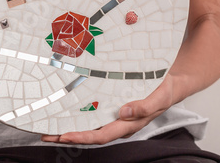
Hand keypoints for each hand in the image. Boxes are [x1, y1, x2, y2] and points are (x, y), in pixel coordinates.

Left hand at [41, 74, 175, 144]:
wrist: (174, 82)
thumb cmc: (166, 91)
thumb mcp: (160, 97)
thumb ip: (144, 107)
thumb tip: (123, 112)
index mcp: (129, 124)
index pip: (101, 135)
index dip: (82, 137)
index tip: (64, 136)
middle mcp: (119, 121)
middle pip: (89, 132)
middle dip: (67, 135)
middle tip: (45, 134)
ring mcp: (115, 112)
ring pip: (89, 122)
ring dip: (69, 124)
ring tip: (49, 125)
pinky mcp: (113, 102)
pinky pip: (93, 110)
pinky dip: (79, 111)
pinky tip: (68, 108)